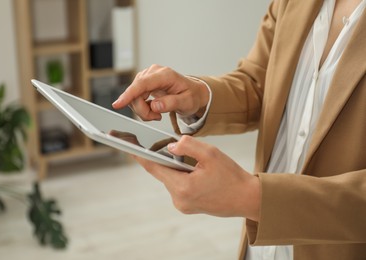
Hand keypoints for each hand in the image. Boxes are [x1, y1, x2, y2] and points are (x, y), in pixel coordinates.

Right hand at [112, 64, 209, 120]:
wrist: (193, 92)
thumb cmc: (191, 96)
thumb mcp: (187, 102)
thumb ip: (171, 103)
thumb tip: (155, 106)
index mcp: (165, 75)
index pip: (142, 83)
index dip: (129, 94)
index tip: (118, 104)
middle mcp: (154, 73)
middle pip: (136, 93)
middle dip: (143, 110)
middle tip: (156, 117)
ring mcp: (147, 77)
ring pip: (134, 97)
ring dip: (143, 110)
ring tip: (157, 113)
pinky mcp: (144, 84)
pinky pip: (136, 98)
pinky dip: (143, 108)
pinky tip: (154, 109)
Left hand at [132, 135, 260, 220]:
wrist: (247, 198)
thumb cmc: (232, 176)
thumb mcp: (211, 153)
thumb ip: (187, 145)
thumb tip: (170, 144)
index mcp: (182, 187)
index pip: (154, 167)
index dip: (139, 154)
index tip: (126, 144)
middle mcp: (179, 199)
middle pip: (162, 173)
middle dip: (162, 158)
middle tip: (161, 144)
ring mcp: (183, 205)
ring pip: (170, 179)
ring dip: (174, 167)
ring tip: (184, 157)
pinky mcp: (188, 206)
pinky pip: (178, 186)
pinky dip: (180, 175)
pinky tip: (191, 169)